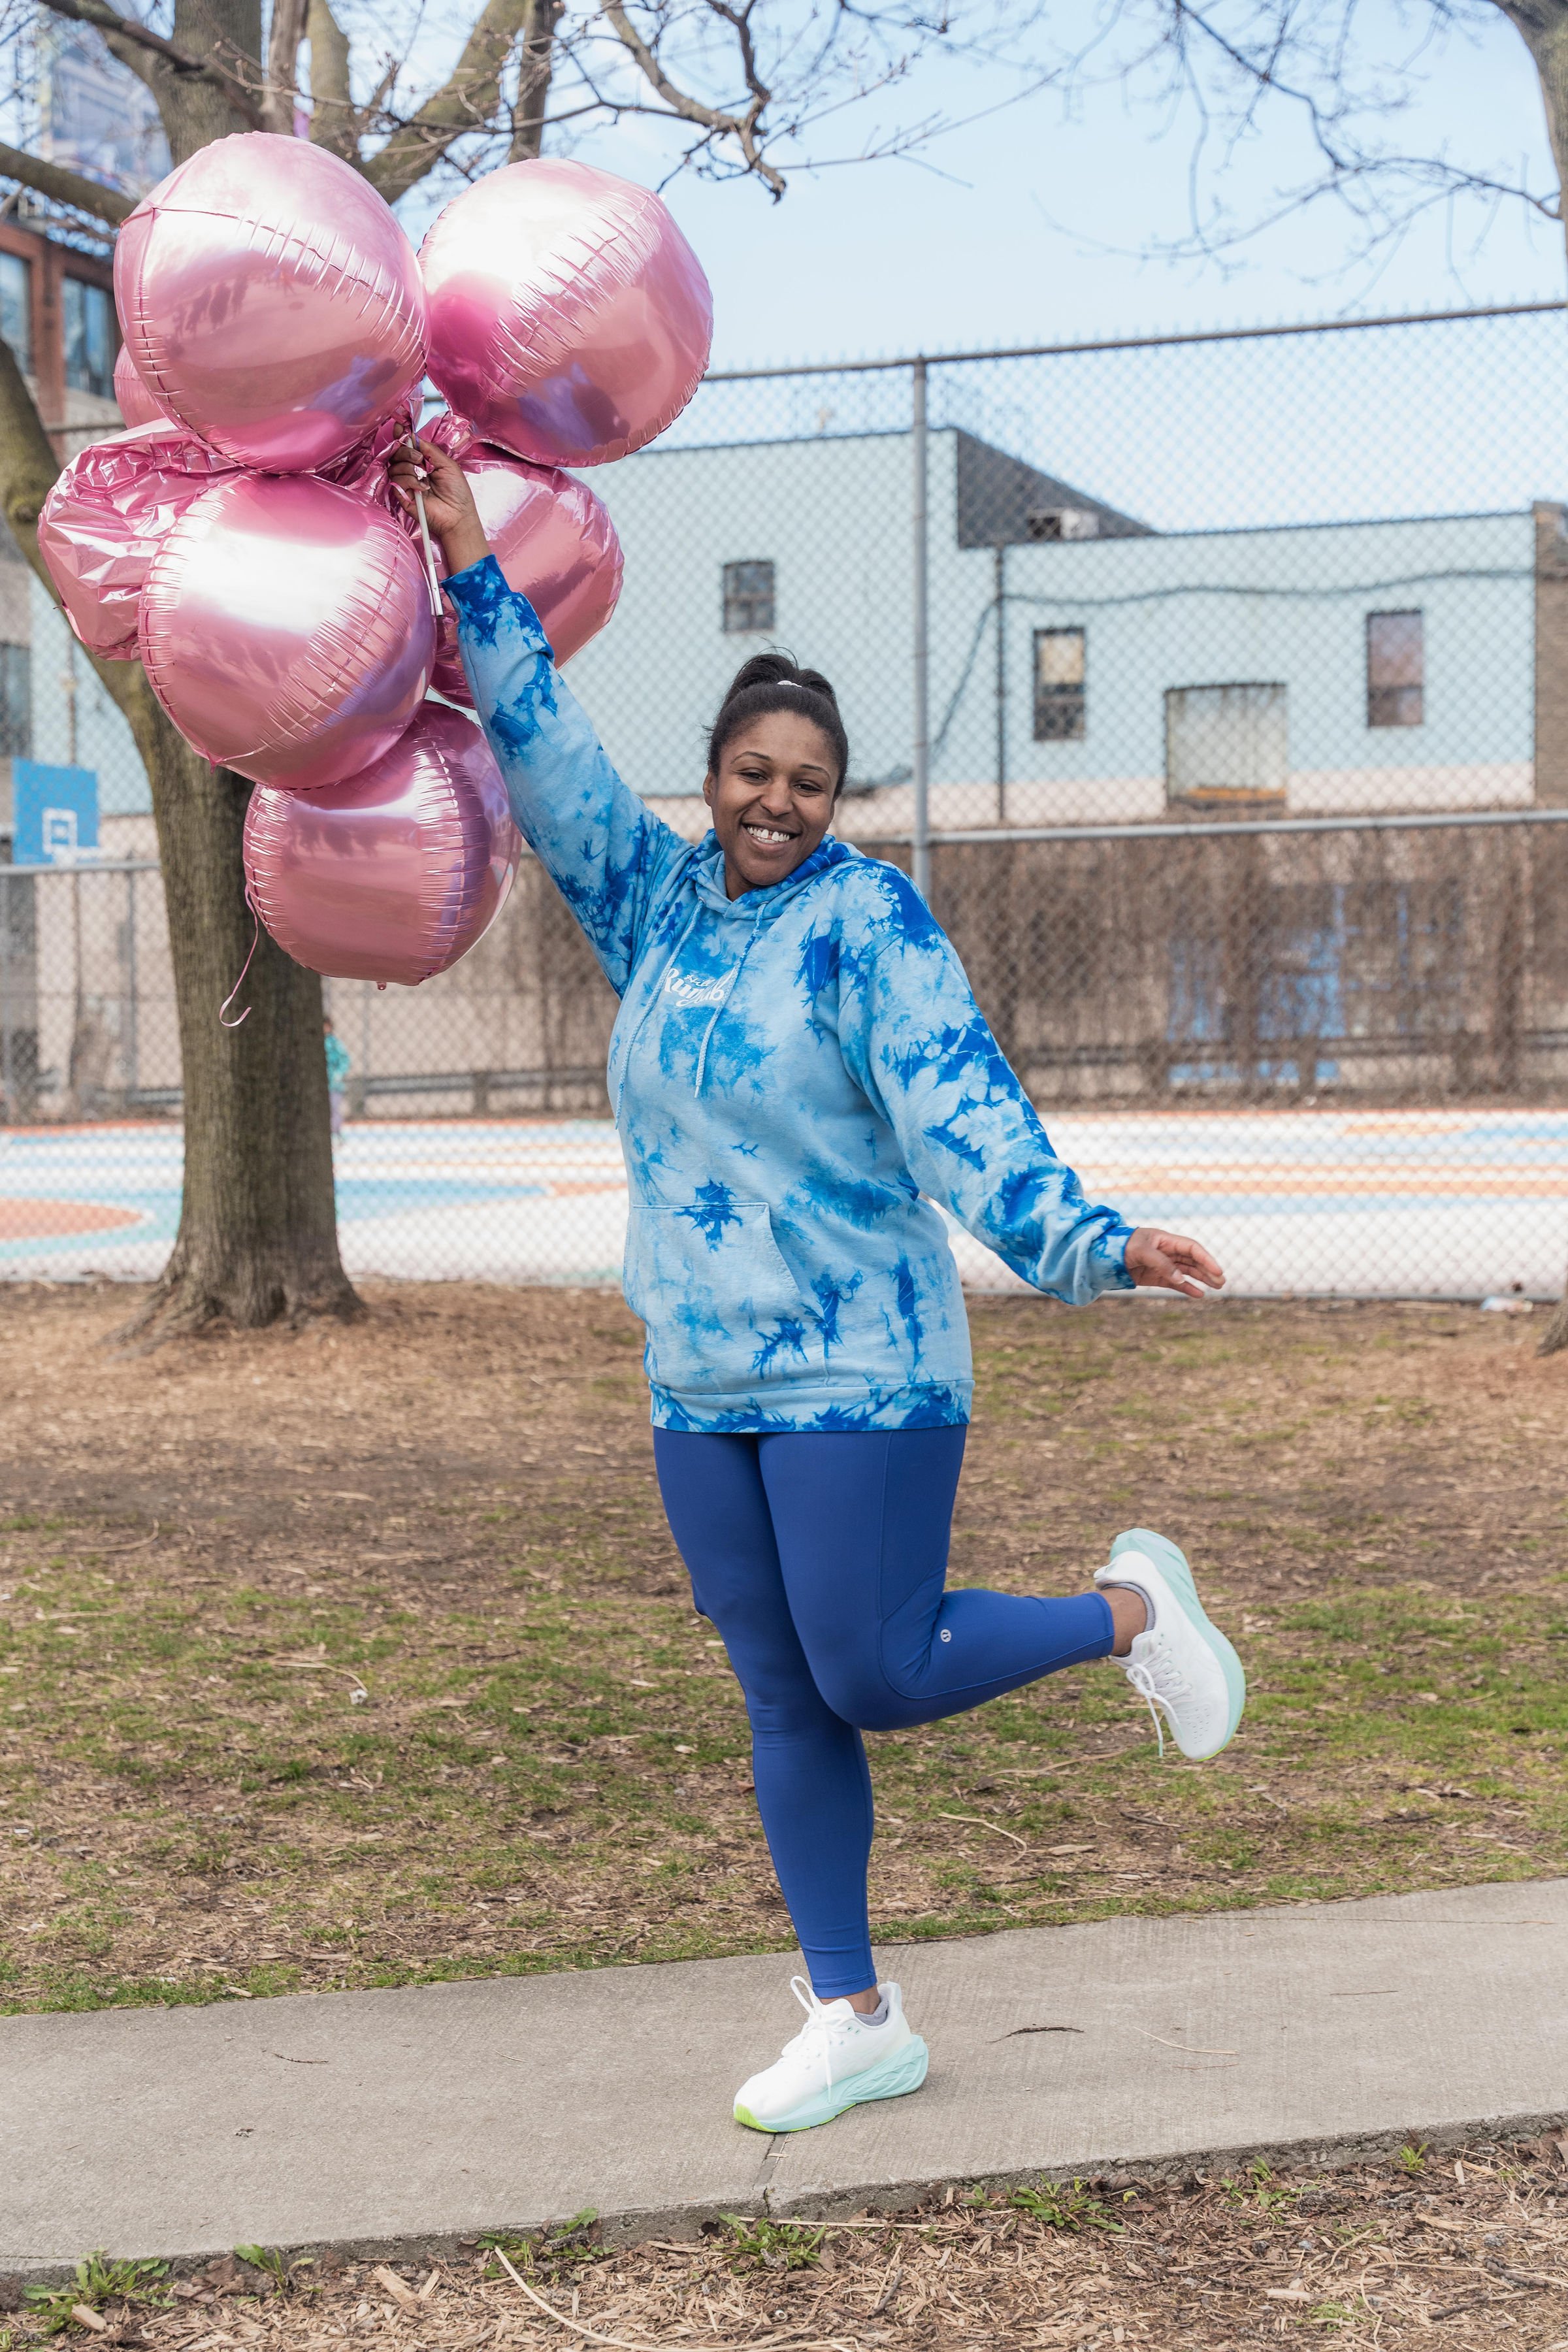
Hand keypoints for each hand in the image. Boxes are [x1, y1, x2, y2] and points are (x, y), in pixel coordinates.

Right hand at [387, 437, 488, 575]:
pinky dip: (410, 481)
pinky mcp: (402, 496)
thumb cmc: (457, 492)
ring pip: (394, 466)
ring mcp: (406, 483)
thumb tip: (415, 437)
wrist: (458, 515)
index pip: (406, 446)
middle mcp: (412, 470)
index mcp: (423, 461)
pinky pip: (396, 481)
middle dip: (406, 452)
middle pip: (396, 453)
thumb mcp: (448, 464)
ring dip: (409, 468)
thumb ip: (431, 450)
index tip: (400, 428)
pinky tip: (422, 488)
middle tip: (420, 459)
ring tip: (424, 476)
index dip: (401, 435)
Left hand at [1123, 1226, 1224, 1299]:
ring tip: (1216, 1287)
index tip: (1217, 1270)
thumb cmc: (1121, 1246)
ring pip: (1187, 1272)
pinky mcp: (1155, 1277)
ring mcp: (1162, 1265)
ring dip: (1202, 1279)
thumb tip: (1180, 1278)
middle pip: (1193, 1261)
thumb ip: (1161, 1264)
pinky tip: (1199, 1294)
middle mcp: (1167, 1251)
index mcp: (1166, 1240)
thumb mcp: (1141, 1251)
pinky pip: (1175, 1283)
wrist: (1102, 1256)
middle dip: (1208, 1270)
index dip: (1206, 1258)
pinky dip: (1187, 1288)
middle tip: (1221, 1282)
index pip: (1192, 1248)